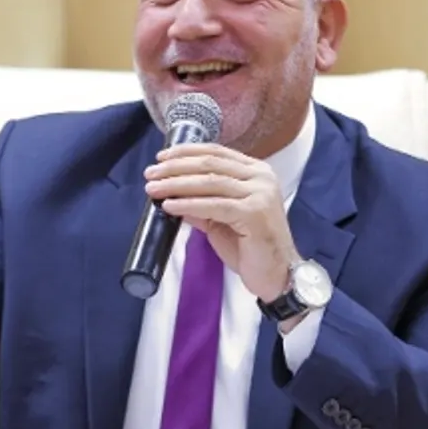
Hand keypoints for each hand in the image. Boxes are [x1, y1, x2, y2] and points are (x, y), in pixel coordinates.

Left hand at [144, 143, 298, 302]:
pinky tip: (170, 206)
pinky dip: (189, 204)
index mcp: (256, 172)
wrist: (277, 276)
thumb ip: (201, 204)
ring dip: (177, 184)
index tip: (161, 158)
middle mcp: (261, 177)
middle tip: (150, 173)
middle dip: (175, 167)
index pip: (216, 152)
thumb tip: (171, 195)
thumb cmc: (251, 248)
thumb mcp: (220, 220)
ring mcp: (260, 193)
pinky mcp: (255, 213)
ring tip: (153, 188)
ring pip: (210, 182)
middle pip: (210, 164)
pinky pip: (214, 205)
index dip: (186, 152)